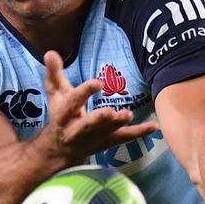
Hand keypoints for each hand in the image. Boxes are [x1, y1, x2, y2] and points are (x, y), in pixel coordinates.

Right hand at [41, 50, 157, 161]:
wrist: (58, 151)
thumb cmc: (59, 116)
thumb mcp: (54, 95)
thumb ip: (54, 74)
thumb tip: (50, 52)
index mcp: (63, 116)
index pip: (72, 103)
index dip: (84, 93)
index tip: (97, 82)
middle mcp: (76, 130)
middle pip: (87, 125)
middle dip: (98, 119)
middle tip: (110, 111)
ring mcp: (93, 139)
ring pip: (106, 132)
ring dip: (118, 124)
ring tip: (128, 114)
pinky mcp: (106, 144)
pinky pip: (123, 138)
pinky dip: (139, 132)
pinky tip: (153, 126)